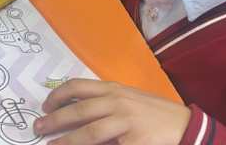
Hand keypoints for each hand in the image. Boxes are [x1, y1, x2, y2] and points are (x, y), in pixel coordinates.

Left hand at [35, 79, 190, 144]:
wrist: (186, 127)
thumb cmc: (154, 113)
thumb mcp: (129, 99)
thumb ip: (105, 102)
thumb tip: (73, 109)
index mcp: (114, 89)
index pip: (79, 87)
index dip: (58, 95)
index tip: (46, 105)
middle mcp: (117, 103)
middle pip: (78, 111)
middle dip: (54, 121)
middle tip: (38, 128)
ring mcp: (126, 123)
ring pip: (89, 133)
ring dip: (66, 142)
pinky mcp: (134, 143)